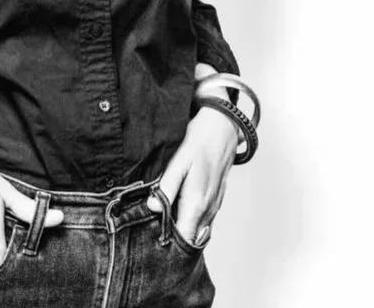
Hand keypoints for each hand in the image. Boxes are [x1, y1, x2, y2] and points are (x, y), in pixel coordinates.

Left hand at [146, 107, 238, 244]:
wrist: (222, 129)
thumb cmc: (199, 142)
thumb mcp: (178, 162)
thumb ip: (166, 187)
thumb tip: (151, 208)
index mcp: (197, 203)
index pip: (185, 238)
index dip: (170, 243)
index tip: (153, 239)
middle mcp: (208, 209)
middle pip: (192, 238)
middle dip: (175, 239)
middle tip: (155, 230)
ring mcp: (215, 206)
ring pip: (199, 230)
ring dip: (183, 230)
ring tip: (164, 221)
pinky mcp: (217, 200)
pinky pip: (204, 220)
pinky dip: (192, 222)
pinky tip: (179, 211)